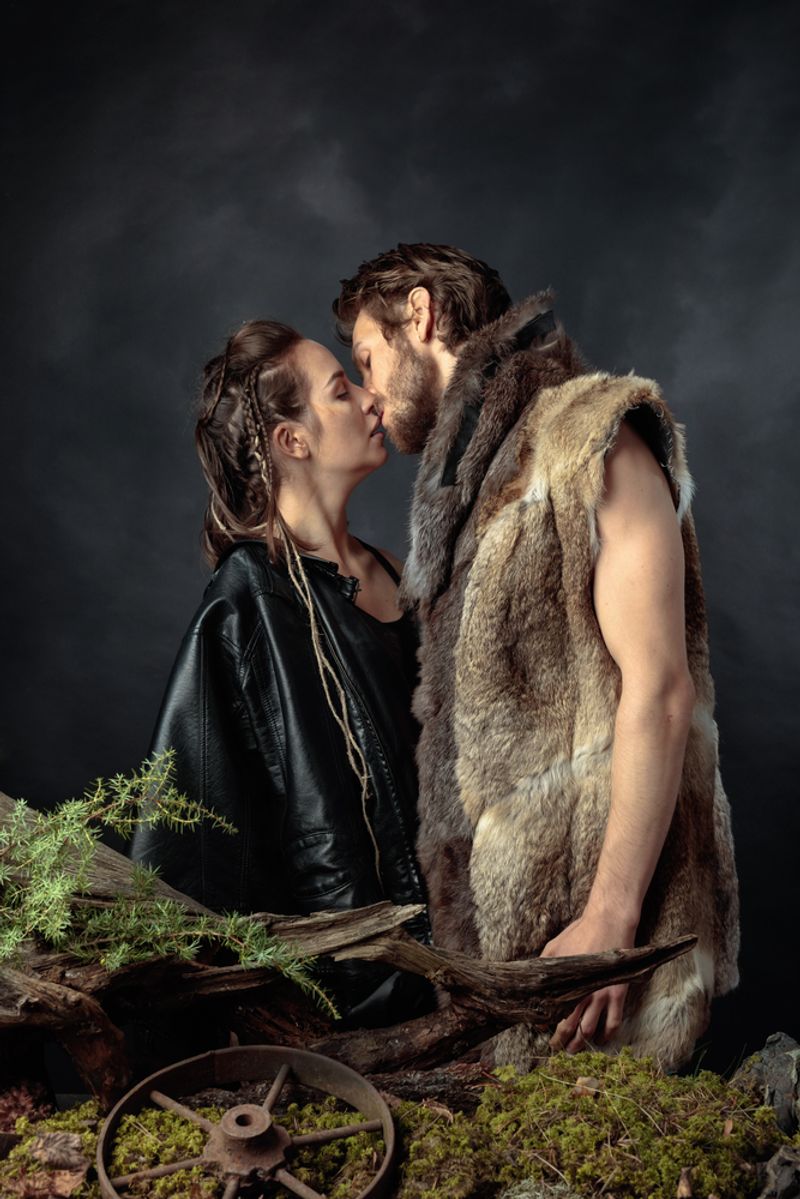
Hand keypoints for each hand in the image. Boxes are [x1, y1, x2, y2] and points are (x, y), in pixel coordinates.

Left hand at [540, 909, 636, 1052]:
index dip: (545, 1026)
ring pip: (589, 1030)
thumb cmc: (579, 932)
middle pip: (569, 1028)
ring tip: (574, 1049)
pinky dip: (608, 1036)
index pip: (552, 1014)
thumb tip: (533, 980)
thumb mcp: (554, 947)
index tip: (541, 1029)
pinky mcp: (618, 994)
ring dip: (581, 1043)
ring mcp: (601, 995)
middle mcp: (582, 993)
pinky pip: (614, 1023)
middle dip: (561, 1041)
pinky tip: (602, 1040)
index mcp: (564, 983)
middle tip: (556, 1048)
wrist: (608, 922)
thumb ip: (544, 965)